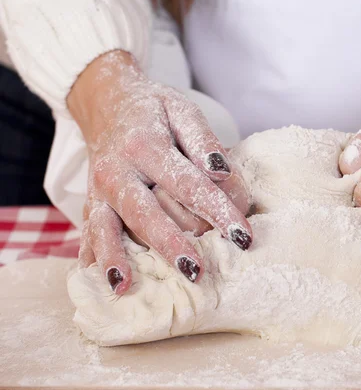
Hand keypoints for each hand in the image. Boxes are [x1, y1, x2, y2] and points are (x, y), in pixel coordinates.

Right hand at [68, 51, 252, 293]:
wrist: (107, 103)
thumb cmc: (153, 110)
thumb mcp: (181, 109)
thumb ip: (202, 138)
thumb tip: (221, 169)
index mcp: (145, 145)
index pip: (187, 183)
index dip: (217, 210)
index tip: (243, 235)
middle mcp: (117, 170)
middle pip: (144, 213)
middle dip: (170, 243)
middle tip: (196, 271)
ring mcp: (99, 188)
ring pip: (107, 227)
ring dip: (117, 257)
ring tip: (127, 286)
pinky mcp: (91, 201)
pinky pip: (88, 230)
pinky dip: (92, 255)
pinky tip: (99, 281)